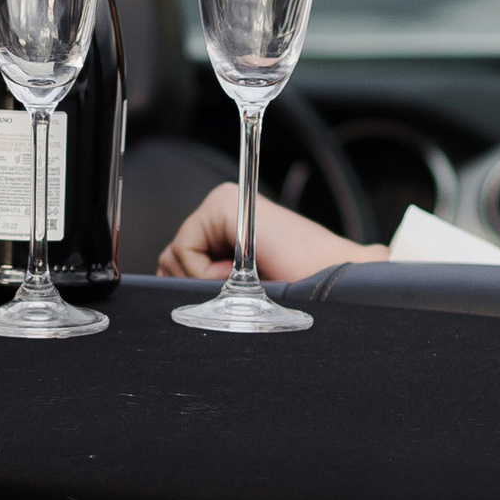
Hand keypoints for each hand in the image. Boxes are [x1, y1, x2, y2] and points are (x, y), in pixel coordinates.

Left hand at [156, 183, 388, 282]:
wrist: (333, 286)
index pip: (181, 261)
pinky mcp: (221, 206)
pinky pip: (183, 251)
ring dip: (203, 281)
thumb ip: (202, 284)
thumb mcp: (241, 291)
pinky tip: (237, 273)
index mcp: (228, 226)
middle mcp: (222, 210)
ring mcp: (221, 203)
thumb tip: (165, 281)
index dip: (194, 288)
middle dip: (194, 285)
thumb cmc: (296, 294)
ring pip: (174, 256)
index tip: (231, 296)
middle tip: (238, 289)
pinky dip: (203, 273)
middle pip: (172, 257)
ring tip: (244, 281)